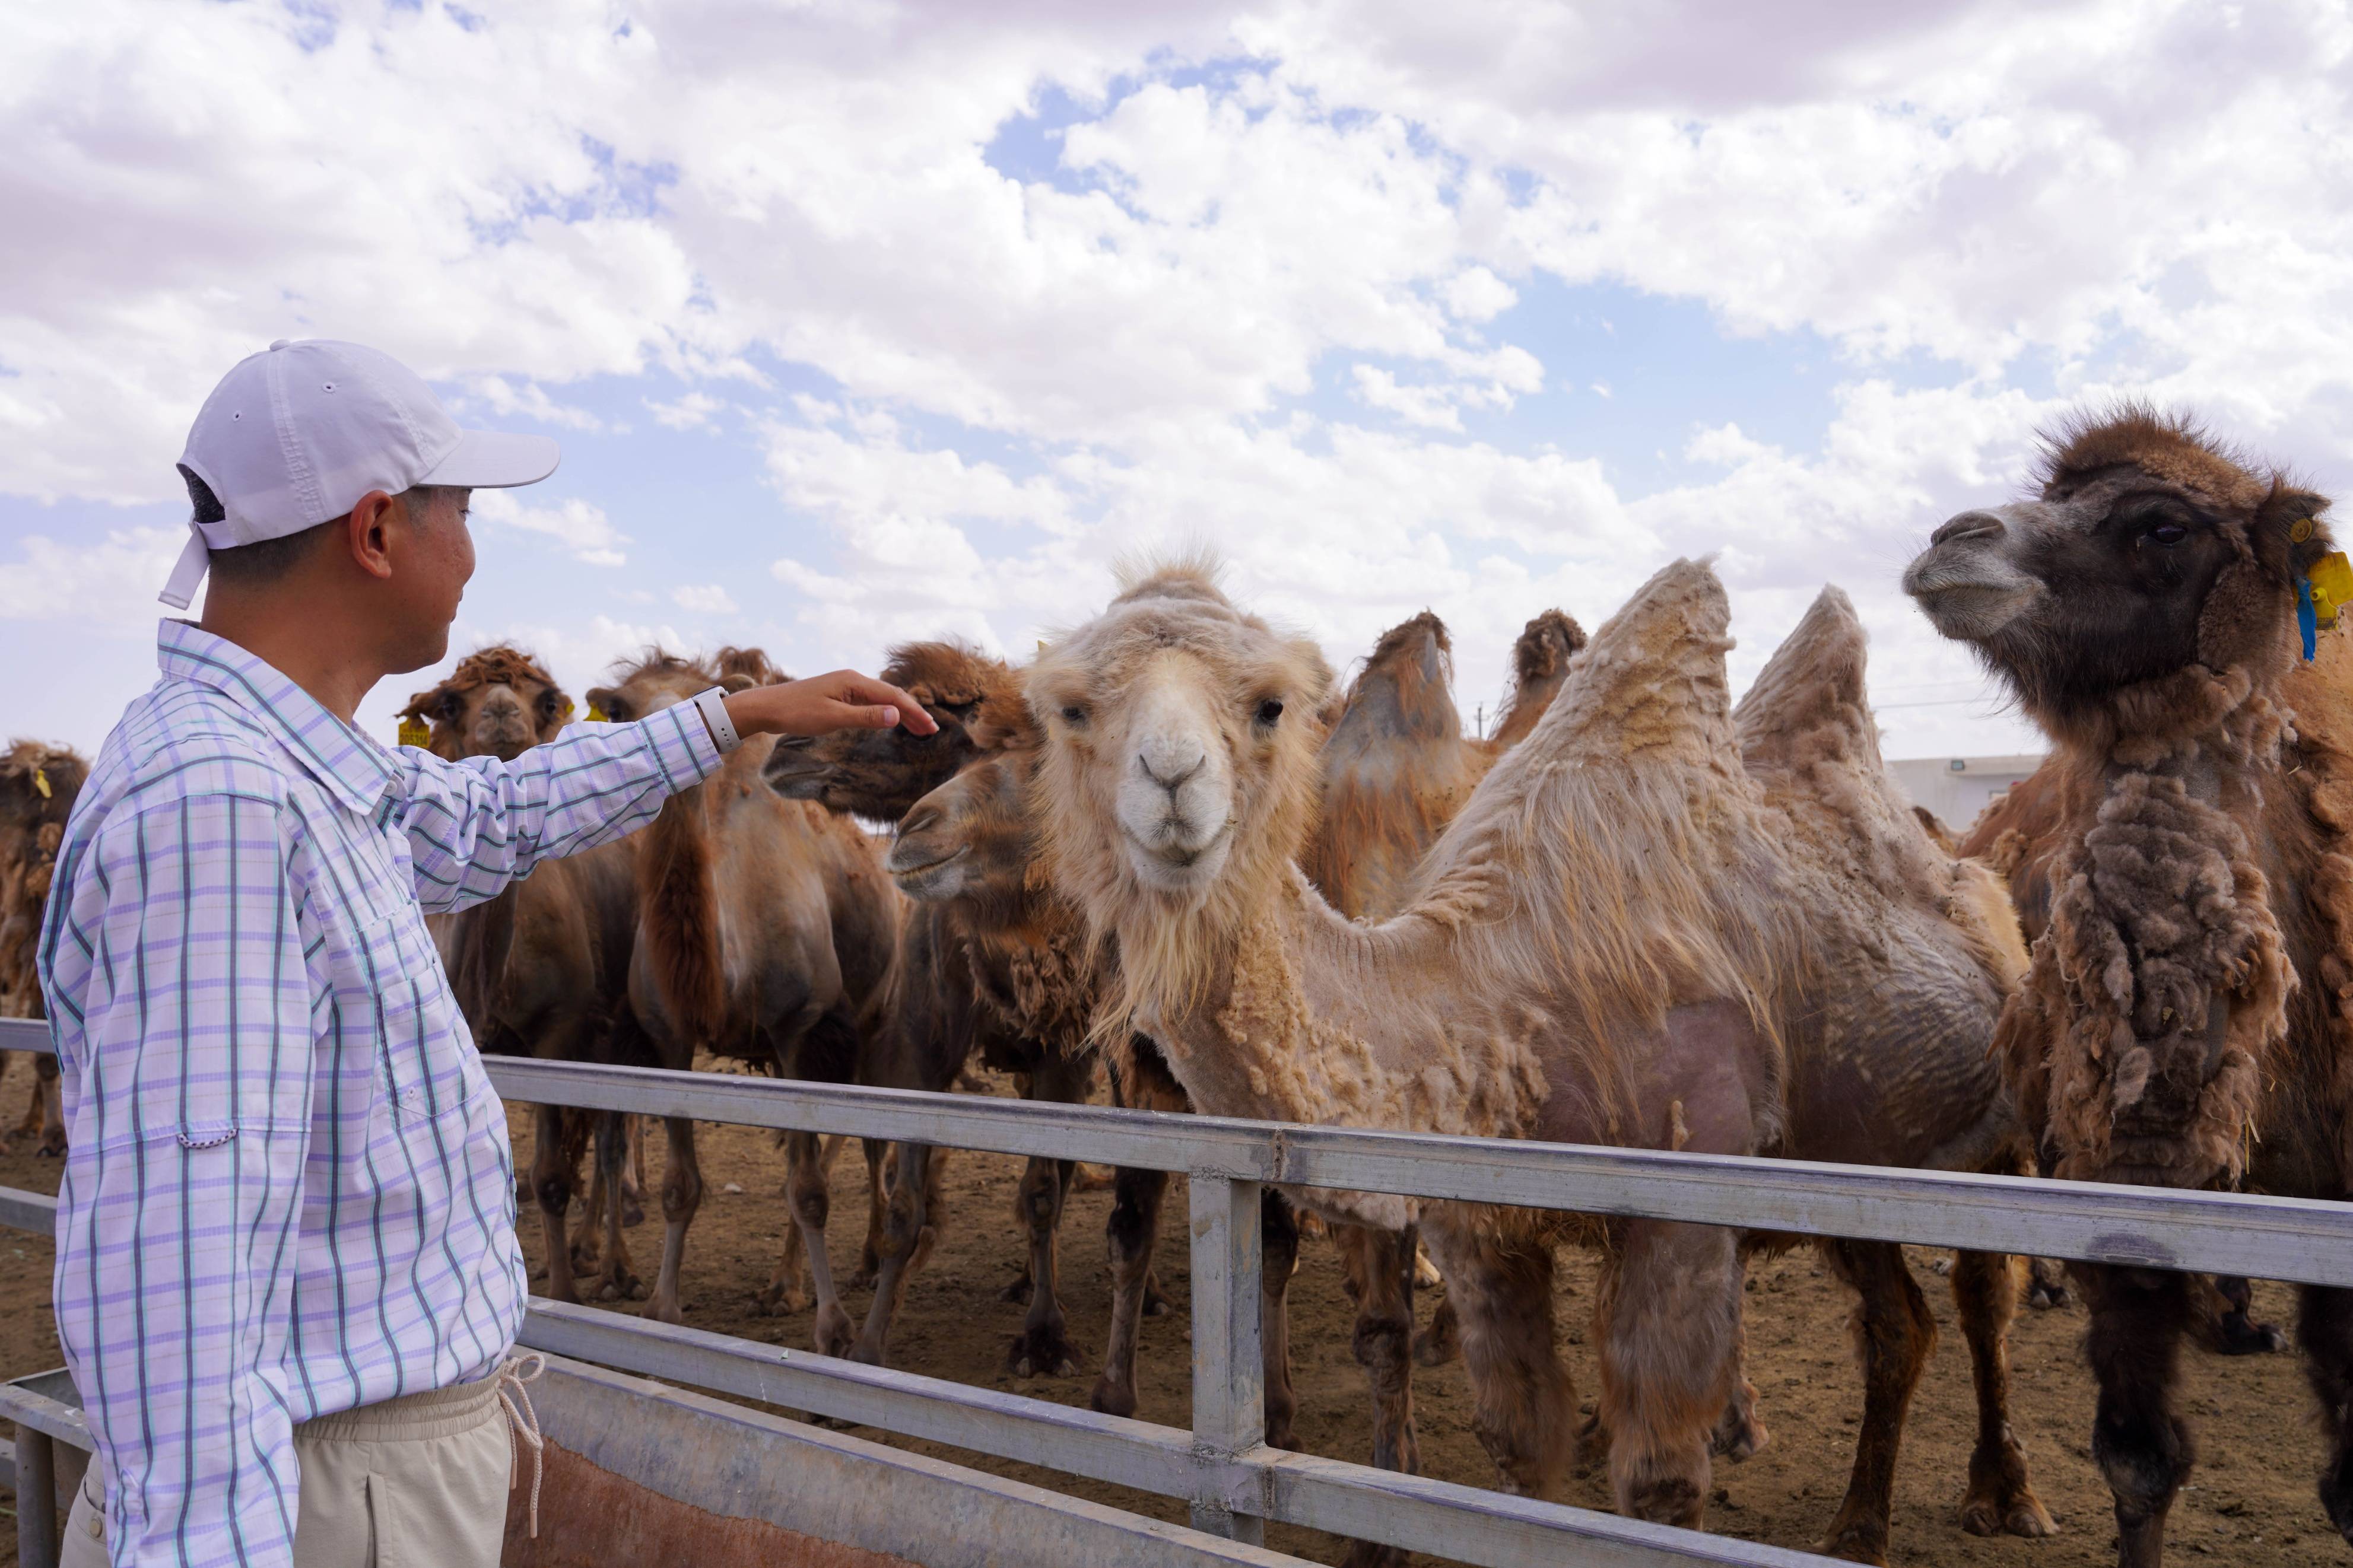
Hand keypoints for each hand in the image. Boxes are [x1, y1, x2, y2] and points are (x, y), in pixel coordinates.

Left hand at [723, 670, 940, 739]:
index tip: (931, 728)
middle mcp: (853, 679)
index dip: (915, 712)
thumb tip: (896, 715)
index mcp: (855, 681)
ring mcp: (845, 686)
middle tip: (931, 731)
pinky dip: (884, 712)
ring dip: (900, 713)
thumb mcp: (833, 718)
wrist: (767, 707)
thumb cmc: (797, 712)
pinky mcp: (838, 695)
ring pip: (881, 699)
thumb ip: (866, 717)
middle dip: (913, 712)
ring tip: (917, 728)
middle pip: (891, 695)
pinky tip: (889, 721)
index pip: (894, 697)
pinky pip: (869, 702)